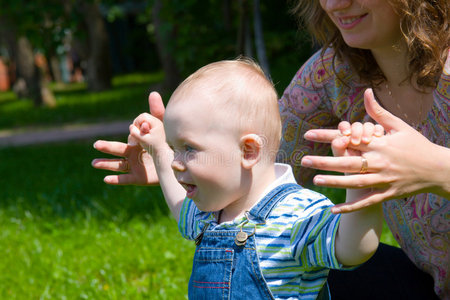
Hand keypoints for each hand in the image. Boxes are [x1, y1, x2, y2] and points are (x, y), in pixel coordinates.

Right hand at [91, 91, 165, 184]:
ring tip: (94, 162)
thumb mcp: (163, 128)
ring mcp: (135, 166)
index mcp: (137, 142)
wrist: (177, 164)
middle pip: (118, 149)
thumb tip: (153, 93)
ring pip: (118, 165)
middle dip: (107, 147)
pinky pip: (125, 179)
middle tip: (96, 144)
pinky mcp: (139, 178)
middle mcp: (133, 154)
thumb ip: (156, 113)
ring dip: (106, 164)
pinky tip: (106, 179)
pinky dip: (116, 180)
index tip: (143, 129)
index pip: (131, 137)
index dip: (135, 135)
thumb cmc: (168, 145)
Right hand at [129, 112, 169, 158]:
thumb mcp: (142, 140)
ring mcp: (158, 125)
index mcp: (156, 122)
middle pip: (143, 117)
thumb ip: (134, 132)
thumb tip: (131, 126)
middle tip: (139, 134)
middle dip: (138, 124)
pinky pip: (148, 125)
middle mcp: (158, 122)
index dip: (137, 123)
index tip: (138, 132)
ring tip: (142, 136)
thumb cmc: (154, 147)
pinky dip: (144, 130)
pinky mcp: (157, 129)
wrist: (164, 154)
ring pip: (145, 121)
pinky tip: (145, 137)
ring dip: (141, 127)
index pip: (142, 116)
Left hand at [301, 88, 449, 212]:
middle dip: (325, 162)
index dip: (328, 136)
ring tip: (316, 180)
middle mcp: (380, 162)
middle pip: (349, 162)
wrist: (439, 169)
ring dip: (336, 182)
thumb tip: (366, 91)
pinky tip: (334, 209)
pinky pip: (367, 201)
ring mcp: (384, 180)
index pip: (349, 139)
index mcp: (380, 144)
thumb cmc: (416, 145)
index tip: (308, 134)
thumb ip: (378, 112)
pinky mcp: (388, 194)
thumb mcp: (399, 126)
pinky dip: (351, 207)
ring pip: (356, 182)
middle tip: (304, 161)